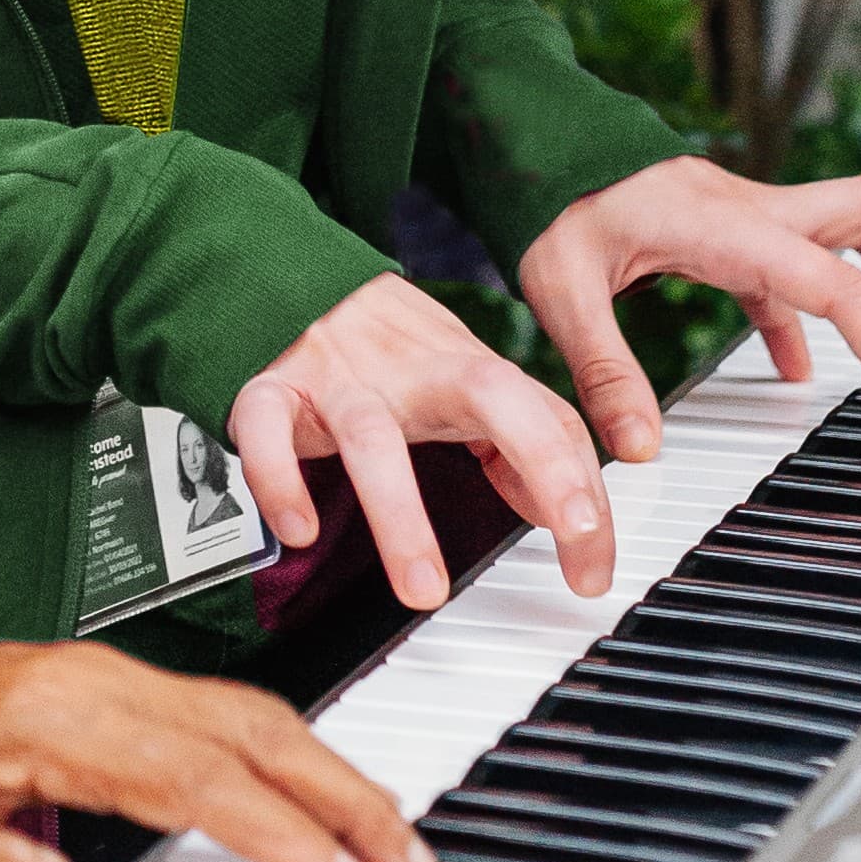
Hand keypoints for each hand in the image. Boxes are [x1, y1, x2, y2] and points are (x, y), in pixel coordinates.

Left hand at [0, 627, 438, 861]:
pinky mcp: (115, 690)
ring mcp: (110, 678)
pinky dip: (292, 762)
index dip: (279, 835)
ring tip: (400, 847)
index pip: (198, 778)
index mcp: (52, 714)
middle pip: (254, 732)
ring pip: (253, 718)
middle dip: (346, 799)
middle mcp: (95, 684)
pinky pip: (225, 719)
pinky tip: (329, 807)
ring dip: (334, 779)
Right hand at [230, 274, 617, 612]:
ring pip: (372, 436)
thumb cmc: (386, 346)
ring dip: (399, 515)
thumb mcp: (461, 379)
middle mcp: (411, 367)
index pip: (545, 415)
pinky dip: (278, 478)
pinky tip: (299, 529)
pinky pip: (267, 428)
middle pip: (490, 394)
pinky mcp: (271, 387)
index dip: (580, 483)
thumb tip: (562, 511)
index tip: (593, 562)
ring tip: (422, 590)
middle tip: (576, 532)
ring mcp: (340, 376)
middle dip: (543, 459)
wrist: (286, 271)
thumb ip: (517, 438)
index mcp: (465, 367)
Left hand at [519, 158, 860, 462]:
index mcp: (728, 228)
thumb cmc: (546, 195)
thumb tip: (639, 450)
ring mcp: (748, 214)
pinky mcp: (729, 228)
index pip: (836, 282)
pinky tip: (807, 367)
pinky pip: (799, 264)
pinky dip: (824, 308)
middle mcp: (754, 210)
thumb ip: (605, 369)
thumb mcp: (562, 287)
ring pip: (857, 224)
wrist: (529, 133)